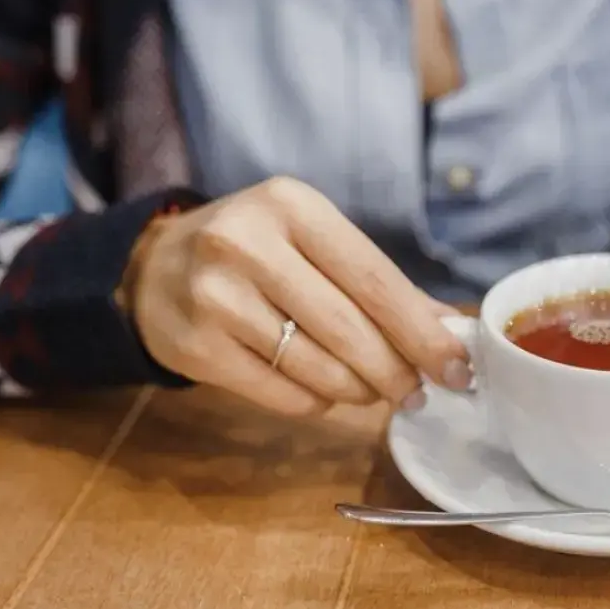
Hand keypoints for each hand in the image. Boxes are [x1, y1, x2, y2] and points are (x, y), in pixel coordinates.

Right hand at [125, 177, 469, 416]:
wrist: (152, 269)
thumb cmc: (252, 252)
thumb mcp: (310, 241)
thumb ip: (376, 282)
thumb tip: (447, 330)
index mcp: (292, 206)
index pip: (375, 279)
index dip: (422, 330)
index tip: (457, 366)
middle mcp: (249, 244)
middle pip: (350, 330)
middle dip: (396, 371)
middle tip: (416, 392)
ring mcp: (216, 296)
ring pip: (319, 368)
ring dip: (359, 391)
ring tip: (368, 390)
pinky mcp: (196, 346)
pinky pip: (283, 394)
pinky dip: (317, 402)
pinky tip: (322, 390)